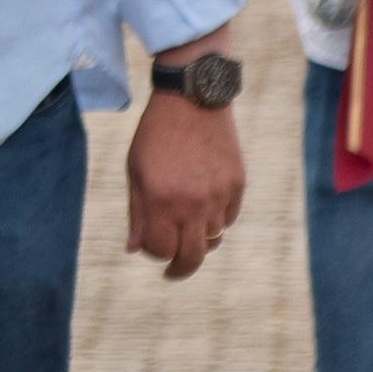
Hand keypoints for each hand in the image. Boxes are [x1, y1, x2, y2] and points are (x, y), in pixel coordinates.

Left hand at [124, 71, 246, 281]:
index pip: (161, 250)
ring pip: (212, 238)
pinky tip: (205, 205)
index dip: (154, 253)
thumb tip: (135, 249)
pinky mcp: (237, 185)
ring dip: (198, 237)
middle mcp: (191, 203)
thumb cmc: (157, 136)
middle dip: (180, 268)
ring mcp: (218, 195)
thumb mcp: (136, 172)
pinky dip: (216, 219)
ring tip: (187, 225)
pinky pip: (228, 218)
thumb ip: (137, 213)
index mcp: (160, 201)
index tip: (152, 250)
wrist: (193, 100)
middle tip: (173, 271)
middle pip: (192, 256)